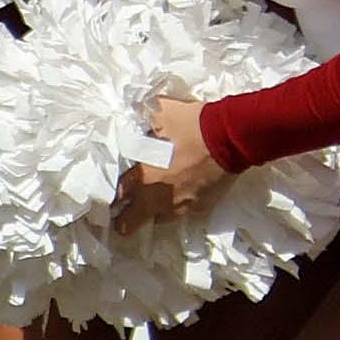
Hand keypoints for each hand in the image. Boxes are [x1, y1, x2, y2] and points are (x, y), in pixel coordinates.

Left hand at [113, 93, 222, 226]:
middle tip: (120, 223)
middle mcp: (159, 196)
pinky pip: (184, 211)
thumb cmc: (192, 125)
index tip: (108, 200)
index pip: (118, 193)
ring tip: (150, 208)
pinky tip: (178, 197)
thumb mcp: (159, 115)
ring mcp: (182, 204)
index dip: (111, 198)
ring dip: (152, 213)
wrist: (230, 137)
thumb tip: (132, 116)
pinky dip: (177, 206)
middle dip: (124, 221)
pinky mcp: (201, 206)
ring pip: (159, 218)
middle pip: (134, 219)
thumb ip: (141, 121)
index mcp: (144, 175)